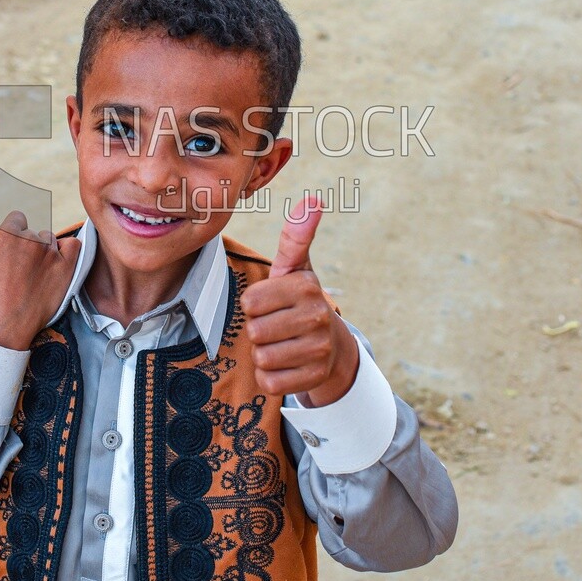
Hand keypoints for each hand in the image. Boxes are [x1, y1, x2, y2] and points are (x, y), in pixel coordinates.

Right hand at [0, 211, 82, 350]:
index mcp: (8, 234)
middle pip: (33, 232)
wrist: (6, 324)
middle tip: (24, 266)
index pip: (16, 219)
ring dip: (45, 250)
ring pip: (50, 239)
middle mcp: (30, 238)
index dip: (14, 232)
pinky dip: (67, 250)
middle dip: (28, 245)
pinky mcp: (65, 266)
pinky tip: (59, 260)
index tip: (14, 247)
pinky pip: (72, 246)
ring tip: (38, 271)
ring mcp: (49, 251)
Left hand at [240, 196, 358, 406]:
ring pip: (261, 357)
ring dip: (264, 354)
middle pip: (254, 331)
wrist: (332, 347)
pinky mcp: (314, 379)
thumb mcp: (295, 269)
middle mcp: (317, 317)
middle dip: (258, 330)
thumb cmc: (301, 301)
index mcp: (306, 287)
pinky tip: (287, 365)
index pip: (250, 302)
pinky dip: (271, 377)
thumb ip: (295, 236)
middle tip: (277, 326)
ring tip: (282, 344)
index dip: (254, 305)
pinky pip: (270, 382)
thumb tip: (313, 198)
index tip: (272, 304)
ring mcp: (318, 350)